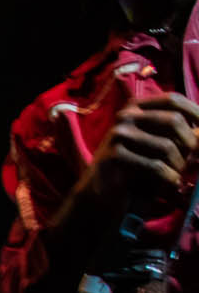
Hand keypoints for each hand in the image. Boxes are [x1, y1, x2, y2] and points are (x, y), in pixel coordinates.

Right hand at [84, 92, 198, 211]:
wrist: (103, 192)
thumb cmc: (137, 167)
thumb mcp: (159, 144)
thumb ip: (179, 132)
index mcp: (136, 108)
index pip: (173, 100)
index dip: (195, 113)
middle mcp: (125, 116)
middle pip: (174, 120)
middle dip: (190, 143)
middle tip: (191, 160)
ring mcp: (117, 135)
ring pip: (166, 146)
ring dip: (179, 164)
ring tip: (178, 175)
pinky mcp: (113, 156)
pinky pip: (154, 165)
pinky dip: (169, 177)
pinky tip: (171, 183)